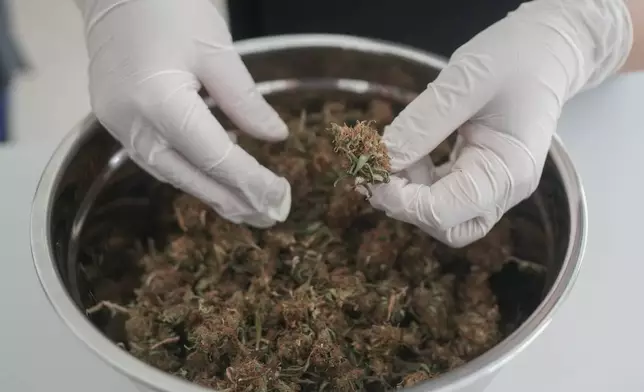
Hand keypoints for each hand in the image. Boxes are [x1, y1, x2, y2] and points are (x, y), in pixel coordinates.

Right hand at [74, 0, 290, 227]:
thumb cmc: (168, 7)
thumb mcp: (216, 49)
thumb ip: (245, 99)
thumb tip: (276, 137)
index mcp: (159, 102)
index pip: (215, 156)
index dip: (250, 181)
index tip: (281, 198)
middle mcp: (132, 124)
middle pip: (190, 176)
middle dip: (233, 201)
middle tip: (271, 217)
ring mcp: (118, 126)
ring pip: (171, 173)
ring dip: (211, 193)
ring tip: (248, 209)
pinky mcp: (115, 121)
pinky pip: (157, 158)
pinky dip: (190, 171)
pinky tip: (215, 178)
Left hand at [368, 0, 631, 246]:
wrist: (546, 49)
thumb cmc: (515, 58)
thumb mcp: (466, 81)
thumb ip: (423, 123)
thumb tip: (383, 158)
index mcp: (508, 172)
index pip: (445, 212)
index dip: (401, 200)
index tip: (372, 172)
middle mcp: (503, 189)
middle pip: (444, 224)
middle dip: (405, 203)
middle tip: (380, 165)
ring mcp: (492, 186)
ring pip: (440, 215)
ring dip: (409, 192)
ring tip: (399, 150)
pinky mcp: (478, 176)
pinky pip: (441, 194)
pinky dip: (417, 181)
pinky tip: (410, 151)